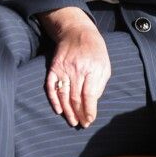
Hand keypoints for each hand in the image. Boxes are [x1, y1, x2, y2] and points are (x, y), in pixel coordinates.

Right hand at [41, 7, 110, 126]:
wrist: (77, 32)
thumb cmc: (95, 51)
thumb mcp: (104, 65)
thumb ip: (99, 84)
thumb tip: (92, 103)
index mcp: (91, 69)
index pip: (89, 95)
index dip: (89, 110)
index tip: (89, 120)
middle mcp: (76, 69)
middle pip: (75, 97)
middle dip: (79, 114)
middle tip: (81, 124)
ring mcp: (63, 69)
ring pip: (63, 95)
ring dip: (67, 111)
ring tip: (72, 121)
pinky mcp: (53, 68)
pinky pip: (51, 86)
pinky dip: (53, 100)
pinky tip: (58, 110)